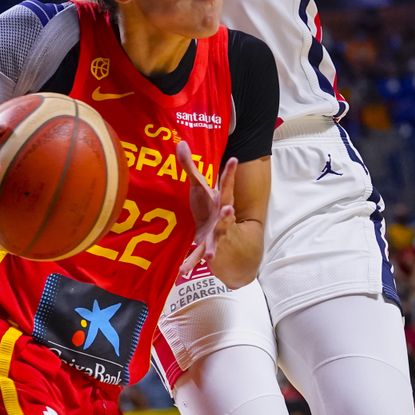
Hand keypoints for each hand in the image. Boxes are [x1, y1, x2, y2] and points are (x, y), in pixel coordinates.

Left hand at [178, 141, 237, 279]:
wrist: (214, 226)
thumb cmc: (206, 202)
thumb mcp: (198, 184)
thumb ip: (188, 165)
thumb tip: (180, 142)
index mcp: (219, 200)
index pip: (225, 184)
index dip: (229, 172)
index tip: (234, 160)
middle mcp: (220, 217)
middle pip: (225, 216)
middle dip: (227, 215)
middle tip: (229, 211)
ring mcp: (215, 233)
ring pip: (214, 241)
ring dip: (212, 249)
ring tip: (210, 257)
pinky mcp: (205, 246)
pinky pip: (197, 256)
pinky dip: (190, 264)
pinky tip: (181, 272)